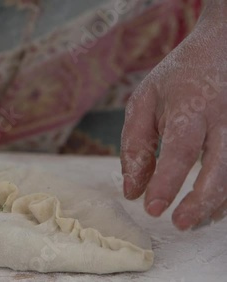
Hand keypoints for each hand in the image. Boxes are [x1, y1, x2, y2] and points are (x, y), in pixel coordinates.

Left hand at [120, 2, 226, 229]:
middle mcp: (224, 117)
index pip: (180, 150)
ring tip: (193, 220)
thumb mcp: (144, 101)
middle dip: (202, 201)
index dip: (167, 182)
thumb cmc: (177, 78)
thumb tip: (132, 191)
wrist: (222, 47)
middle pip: (220, 167)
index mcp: (190, 107)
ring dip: (217, 203)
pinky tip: (211, 207)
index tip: (152, 208)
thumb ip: (135, 145)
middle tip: (180, 224)